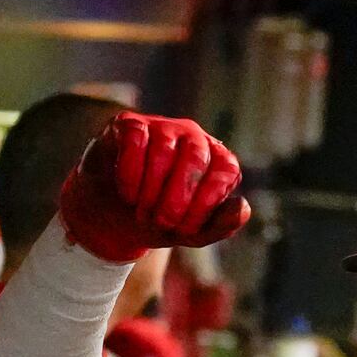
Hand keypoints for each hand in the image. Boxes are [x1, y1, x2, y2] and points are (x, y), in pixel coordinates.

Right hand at [59, 112, 249, 263]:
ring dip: (151, 190)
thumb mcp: (192, 232)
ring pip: (163, 150)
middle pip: (196, 158)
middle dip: (177, 198)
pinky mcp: (130, 124)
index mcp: (217, 160)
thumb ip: (221, 224)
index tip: (186, 229)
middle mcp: (194, 137)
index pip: (226, 169)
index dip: (207, 202)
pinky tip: (128, 194)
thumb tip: (243, 207)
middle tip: (161, 223)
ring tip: (142, 212)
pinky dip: (130, 173)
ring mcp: (163, 127)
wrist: (113, 213)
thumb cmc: (160, 219)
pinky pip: (135, 142)